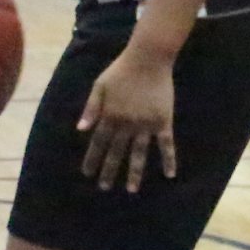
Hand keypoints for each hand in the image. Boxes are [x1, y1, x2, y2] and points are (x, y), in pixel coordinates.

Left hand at [77, 45, 175, 192]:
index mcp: (109, 115)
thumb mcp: (99, 86)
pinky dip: (169, 160)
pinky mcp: (163, 121)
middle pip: (116, 152)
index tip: (87, 174)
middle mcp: (126, 124)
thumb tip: (80, 130)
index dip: (92, 159)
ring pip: (139, 153)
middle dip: (109, 171)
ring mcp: (145, 124)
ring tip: (130, 189)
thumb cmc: (121, 71)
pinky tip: (170, 175)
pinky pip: (166, 145)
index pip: (97, 142)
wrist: (148, 59)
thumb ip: (91, 108)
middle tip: (104, 188)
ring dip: (134, 172)